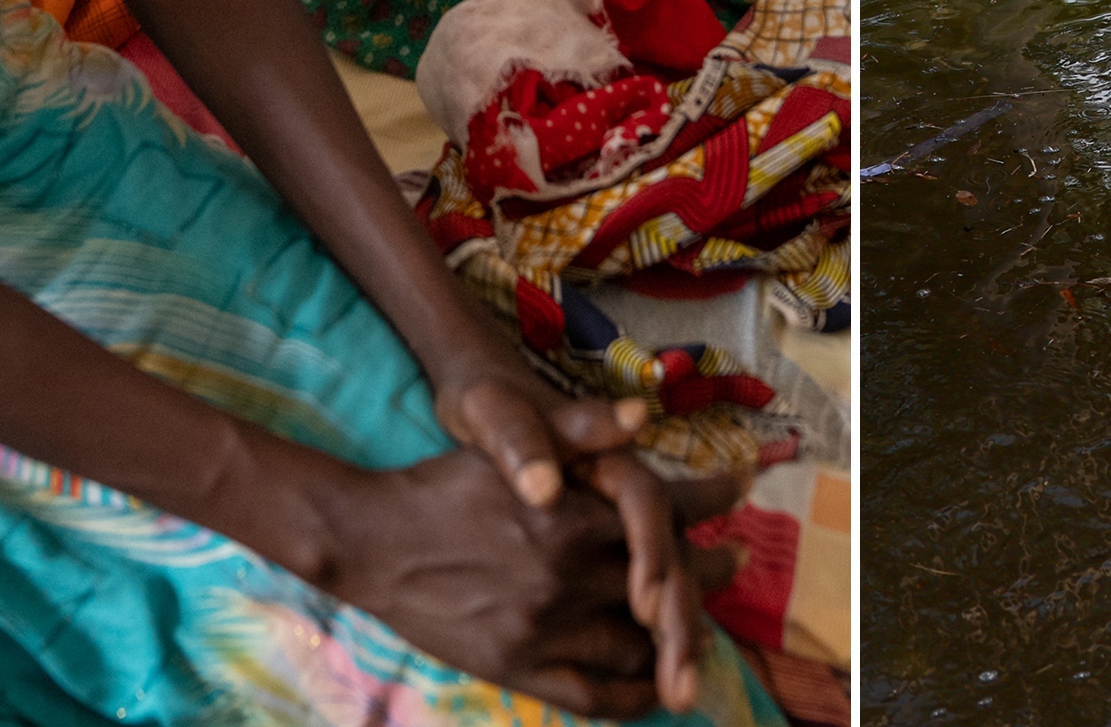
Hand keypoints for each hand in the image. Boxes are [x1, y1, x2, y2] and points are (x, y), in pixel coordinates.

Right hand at [428, 338, 732, 712]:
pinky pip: (595, 695)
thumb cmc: (444, 484)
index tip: (738, 493)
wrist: (371, 542)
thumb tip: (646, 416)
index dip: (709, 503)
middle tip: (733, 560)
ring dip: (680, 636)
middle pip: (665, 584)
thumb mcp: (509, 444)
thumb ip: (581, 430)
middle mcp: (566, 578)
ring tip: (703, 622)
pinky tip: (656, 684)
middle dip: (708, 571)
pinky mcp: (519, 669)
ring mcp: (544, 631)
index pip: (666, 514)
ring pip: (639, 646)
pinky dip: (634, 694)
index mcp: (571, 518)